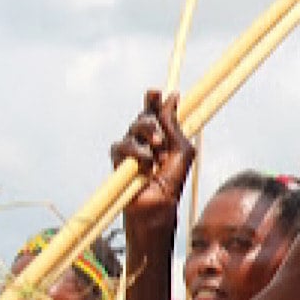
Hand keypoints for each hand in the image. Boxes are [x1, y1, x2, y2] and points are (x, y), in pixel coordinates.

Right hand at [109, 90, 194, 234]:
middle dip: (151, 118)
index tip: (156, 92)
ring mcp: (131, 150)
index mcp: (163, 137)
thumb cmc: (172, 183)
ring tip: (158, 148)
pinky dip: (135, 152)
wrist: (158, 208)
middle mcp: (146, 141)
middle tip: (161, 134)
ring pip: (133, 128)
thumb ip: (175, 126)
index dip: (154, 100)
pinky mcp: (118, 161)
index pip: (156, 113)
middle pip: (143, 116)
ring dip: (146, 135)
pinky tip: (145, 164)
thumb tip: (173, 97)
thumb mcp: (181, 151)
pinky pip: (120, 146)